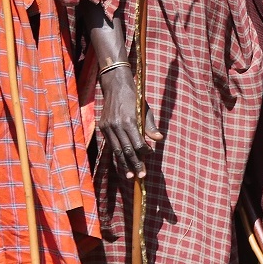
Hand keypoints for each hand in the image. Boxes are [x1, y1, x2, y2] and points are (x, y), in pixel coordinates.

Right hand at [97, 65, 161, 179]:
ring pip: (117, 150)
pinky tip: (122, 164)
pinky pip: (111, 145)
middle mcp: (116, 126)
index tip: (150, 155)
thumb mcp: (146, 111)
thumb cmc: (135, 100)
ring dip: (124, 164)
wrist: (115, 87)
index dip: (144, 152)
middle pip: (126, 150)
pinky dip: (117, 155)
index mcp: (129, 121)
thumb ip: (151, 126)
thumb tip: (159, 139)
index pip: (137, 143)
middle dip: (134, 164)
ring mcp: (108, 127)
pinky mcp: (103, 127)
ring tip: (130, 176)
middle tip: (142, 176)